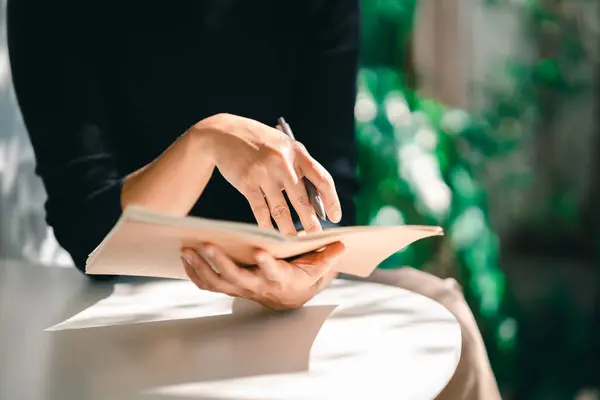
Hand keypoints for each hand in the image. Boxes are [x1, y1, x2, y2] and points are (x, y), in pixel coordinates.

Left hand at [181, 241, 344, 309]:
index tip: (259, 252)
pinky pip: (207, 284)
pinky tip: (184, 258)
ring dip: (200, 267)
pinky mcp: (229, 287)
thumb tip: (342, 244)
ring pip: (216, 282)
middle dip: (219, 262)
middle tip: (206, 245)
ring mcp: (240, 289)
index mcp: (280, 280)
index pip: (273, 273)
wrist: (288, 300)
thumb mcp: (318, 269)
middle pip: (235, 278)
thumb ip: (327, 257)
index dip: (267, 264)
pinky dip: (193, 273)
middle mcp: (257, 287)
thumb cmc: (302, 279)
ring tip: (186, 249)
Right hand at [191, 113, 340, 234]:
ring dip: (288, 229)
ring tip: (293, 242)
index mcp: (298, 151)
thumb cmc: (260, 143)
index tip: (335, 218)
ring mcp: (264, 172)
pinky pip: (260, 209)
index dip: (332, 200)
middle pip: (302, 199)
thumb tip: (315, 202)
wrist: (224, 132)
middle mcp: (283, 162)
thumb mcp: (283, 147)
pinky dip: (266, 224)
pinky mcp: (247, 182)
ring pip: (281, 209)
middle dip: (310, 223)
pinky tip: (269, 233)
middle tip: (316, 237)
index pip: (322, 179)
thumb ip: (298, 168)